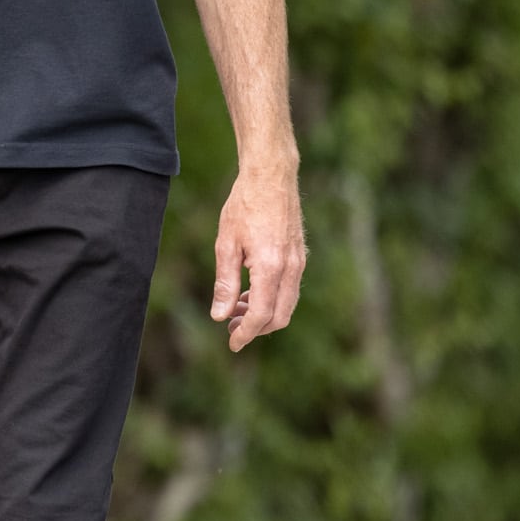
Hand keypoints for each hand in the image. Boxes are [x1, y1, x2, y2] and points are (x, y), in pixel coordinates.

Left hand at [212, 160, 306, 349]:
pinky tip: (250, 292)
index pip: (262, 315)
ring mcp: (299, 262)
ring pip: (286, 304)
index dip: (246, 334)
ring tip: (236, 310)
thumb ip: (225, 283)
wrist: (272, 176)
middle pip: (279, 316)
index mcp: (271, 267)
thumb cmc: (244, 205)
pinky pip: (289, 289)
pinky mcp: (300, 255)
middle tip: (231, 329)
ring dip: (264, 314)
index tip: (232, 344)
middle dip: (256, 329)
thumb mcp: (226, 244)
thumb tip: (219, 315)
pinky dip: (272, 298)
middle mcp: (291, 268)